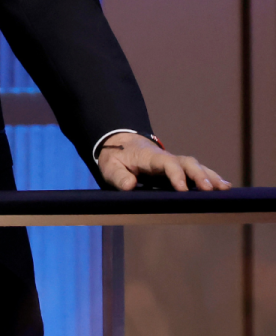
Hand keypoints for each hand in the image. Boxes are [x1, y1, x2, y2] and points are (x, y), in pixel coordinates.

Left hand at [97, 132, 231, 191]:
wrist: (120, 145)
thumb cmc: (116, 157)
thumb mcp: (110, 166)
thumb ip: (118, 176)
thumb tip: (130, 185)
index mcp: (149, 156)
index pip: (166, 163)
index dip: (175, 174)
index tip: (182, 188)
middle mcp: (166, 157)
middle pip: (186, 162)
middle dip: (199, 175)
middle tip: (209, 189)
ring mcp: (173, 163)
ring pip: (195, 166)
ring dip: (210, 176)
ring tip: (225, 189)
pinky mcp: (178, 169)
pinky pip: (196, 172)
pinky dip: (210, 178)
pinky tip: (224, 187)